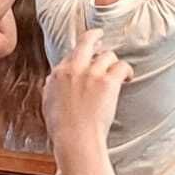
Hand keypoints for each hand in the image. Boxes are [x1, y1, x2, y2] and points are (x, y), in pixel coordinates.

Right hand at [44, 28, 131, 160]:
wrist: (75, 139)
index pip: (71, 54)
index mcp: (58, 74)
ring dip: (113, 62)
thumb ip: (51, 87)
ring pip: (108, 54)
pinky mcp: (108, 81)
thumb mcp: (47, 104)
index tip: (86, 55)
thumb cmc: (62, 128)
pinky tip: (127, 77)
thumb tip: (52, 80)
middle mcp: (74, 68)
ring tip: (117, 70)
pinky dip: (126, 71)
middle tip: (101, 36)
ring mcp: (92, 73)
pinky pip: (121, 66)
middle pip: (86, 41)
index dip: (80, 55)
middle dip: (95, 35)